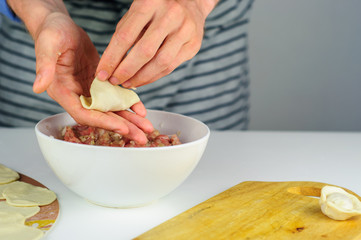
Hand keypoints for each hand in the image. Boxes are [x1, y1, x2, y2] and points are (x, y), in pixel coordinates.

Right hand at [32, 12, 152, 143]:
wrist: (61, 26)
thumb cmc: (51, 32)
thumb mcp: (48, 45)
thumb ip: (44, 67)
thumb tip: (37, 87)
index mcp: (63, 91)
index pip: (84, 113)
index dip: (103, 122)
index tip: (122, 127)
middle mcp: (77, 95)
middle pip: (102, 117)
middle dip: (122, 127)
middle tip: (142, 138)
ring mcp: (90, 91)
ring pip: (111, 110)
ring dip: (130, 120)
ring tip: (147, 128)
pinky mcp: (100, 84)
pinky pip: (116, 97)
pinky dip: (129, 103)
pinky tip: (141, 109)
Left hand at [95, 0, 216, 87]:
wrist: (191, 3)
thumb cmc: (157, 10)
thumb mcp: (137, 13)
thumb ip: (125, 34)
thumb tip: (110, 66)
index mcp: (150, 3)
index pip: (125, 36)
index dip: (111, 58)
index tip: (102, 74)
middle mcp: (170, 15)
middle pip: (144, 51)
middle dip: (126, 70)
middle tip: (114, 81)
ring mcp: (185, 30)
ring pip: (160, 62)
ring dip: (141, 77)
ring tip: (127, 83)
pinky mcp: (193, 45)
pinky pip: (170, 67)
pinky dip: (154, 77)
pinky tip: (142, 79)